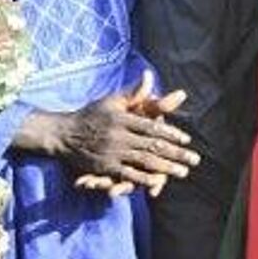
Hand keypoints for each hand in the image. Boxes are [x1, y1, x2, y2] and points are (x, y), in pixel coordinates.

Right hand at [57, 71, 199, 196]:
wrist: (62, 133)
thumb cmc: (92, 114)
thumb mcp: (113, 101)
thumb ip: (135, 92)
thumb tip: (150, 75)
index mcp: (123, 118)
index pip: (152, 126)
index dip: (170, 133)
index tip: (187, 140)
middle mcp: (119, 136)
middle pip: (153, 145)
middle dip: (176, 153)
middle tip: (195, 159)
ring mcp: (112, 152)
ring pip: (143, 161)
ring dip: (166, 167)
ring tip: (184, 172)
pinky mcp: (104, 166)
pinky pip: (126, 174)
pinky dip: (143, 179)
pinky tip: (158, 183)